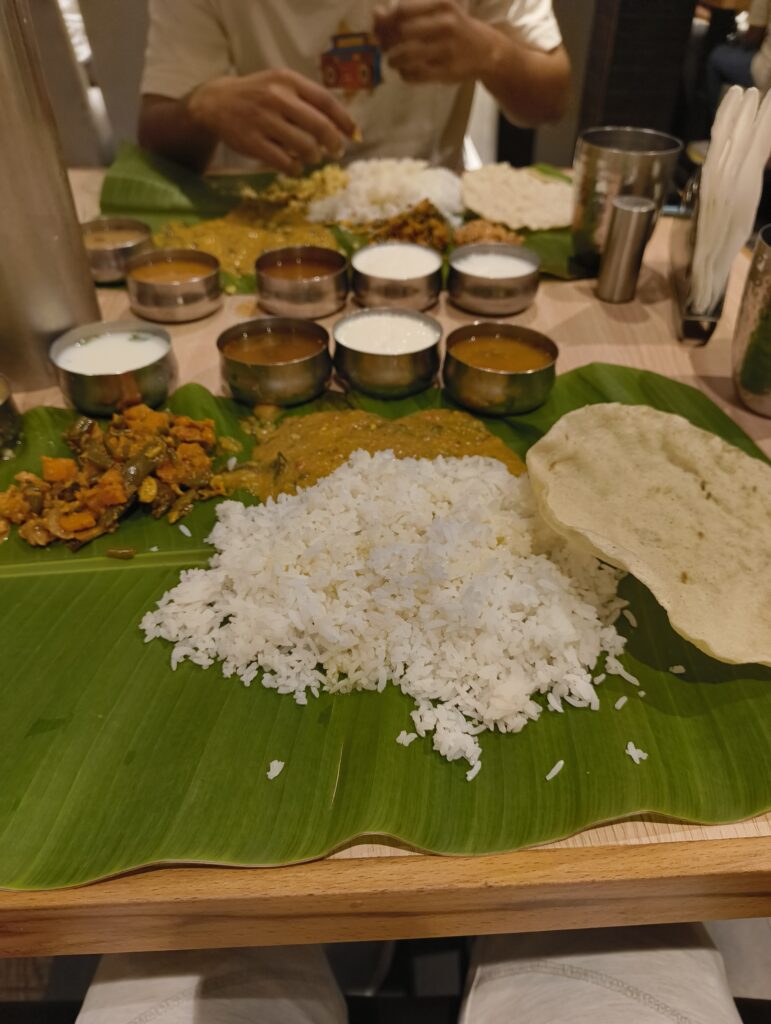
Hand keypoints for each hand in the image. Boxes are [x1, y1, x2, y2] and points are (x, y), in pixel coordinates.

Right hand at [187, 69, 356, 174]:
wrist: (216, 102)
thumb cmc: (257, 95)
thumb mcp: (280, 85)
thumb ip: (308, 100)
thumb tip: (343, 126)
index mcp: (288, 80)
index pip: (325, 100)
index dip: (344, 120)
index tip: (354, 134)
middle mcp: (276, 97)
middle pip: (319, 126)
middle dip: (333, 143)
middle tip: (336, 152)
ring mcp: (263, 120)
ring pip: (304, 146)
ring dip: (314, 157)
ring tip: (312, 157)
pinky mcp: (252, 142)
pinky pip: (284, 162)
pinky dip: (295, 168)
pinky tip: (294, 167)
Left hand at [374, 0, 491, 83]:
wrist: (488, 51)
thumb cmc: (456, 28)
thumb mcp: (437, 12)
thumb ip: (407, 11)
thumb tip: (376, 14)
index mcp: (442, 5)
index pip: (401, 11)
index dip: (384, 22)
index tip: (379, 30)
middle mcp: (445, 25)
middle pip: (401, 33)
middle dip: (386, 42)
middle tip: (385, 47)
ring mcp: (447, 50)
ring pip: (405, 56)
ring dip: (393, 60)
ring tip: (393, 60)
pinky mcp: (446, 72)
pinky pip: (414, 75)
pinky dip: (404, 74)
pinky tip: (406, 71)